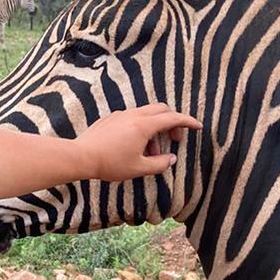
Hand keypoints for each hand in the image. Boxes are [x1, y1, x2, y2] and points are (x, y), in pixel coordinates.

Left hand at [75, 104, 199, 182]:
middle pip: (161, 110)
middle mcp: (134, 115)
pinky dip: (141, 127)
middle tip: (175, 139)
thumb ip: (159, 164)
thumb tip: (171, 159)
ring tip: (151, 151)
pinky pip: (133, 117)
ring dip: (155, 129)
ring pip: (147, 114)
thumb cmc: (109, 164)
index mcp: (144, 125)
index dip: (188, 122)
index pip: (173, 118)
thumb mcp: (139, 169)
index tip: (198, 126)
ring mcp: (121, 115)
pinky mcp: (111, 118)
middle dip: (173, 122)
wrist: (81, 157)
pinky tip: (134, 145)